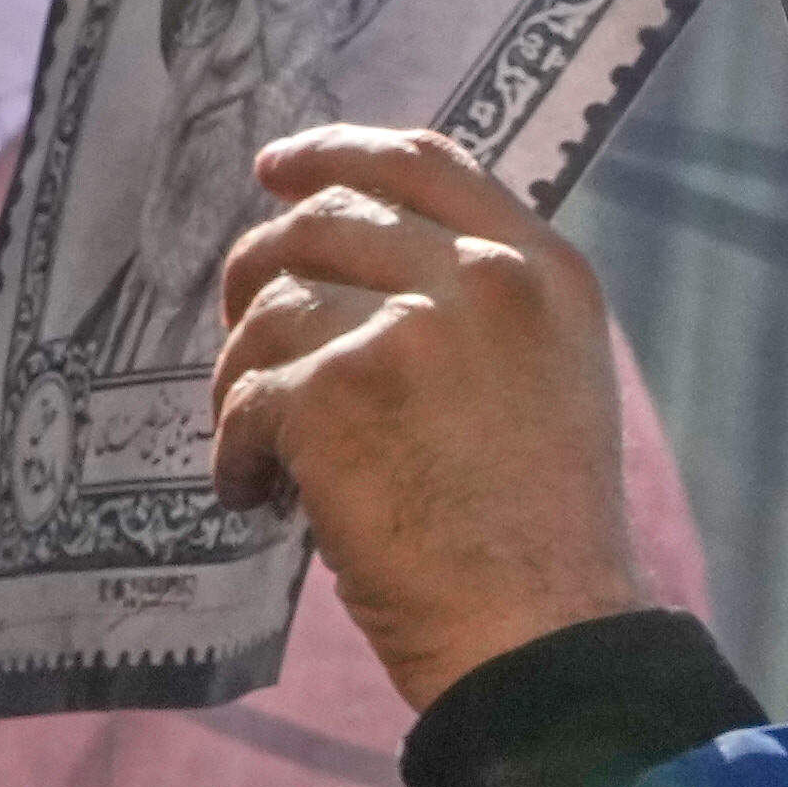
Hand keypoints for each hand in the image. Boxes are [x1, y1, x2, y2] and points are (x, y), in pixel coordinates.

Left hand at [214, 124, 643, 716]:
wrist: (542, 634)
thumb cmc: (542, 540)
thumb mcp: (551, 383)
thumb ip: (482, 311)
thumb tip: (360, 270)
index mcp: (543, 271)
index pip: (422, 162)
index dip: (336, 151)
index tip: (277, 169)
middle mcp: (482, 279)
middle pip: (327, 218)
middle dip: (262, 268)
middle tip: (240, 329)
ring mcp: (407, 328)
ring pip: (272, 304)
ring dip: (243, 376)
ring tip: (261, 446)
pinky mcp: (336, 392)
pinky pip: (246, 396)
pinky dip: (236, 452)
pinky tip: (255, 496)